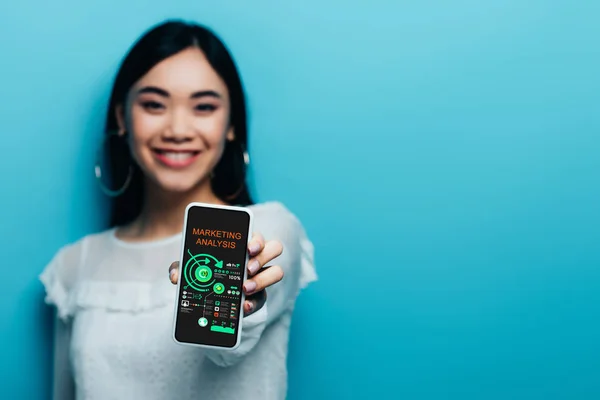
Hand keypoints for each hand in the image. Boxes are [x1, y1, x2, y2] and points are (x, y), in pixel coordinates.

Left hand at [169, 232, 283, 316]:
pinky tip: (244, 307)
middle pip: (274, 249)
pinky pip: (263, 298)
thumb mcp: (190, 266)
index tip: (248, 248)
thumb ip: (182, 267)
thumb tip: (176, 275)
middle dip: (262, 257)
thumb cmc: (203, 270)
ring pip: (276, 272)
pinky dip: (254, 303)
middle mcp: (257, 257)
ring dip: (263, 280)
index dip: (257, 240)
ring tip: (244, 289)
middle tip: (247, 269)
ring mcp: (261, 276)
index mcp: (243, 244)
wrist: (207, 294)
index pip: (257, 236)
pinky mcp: (259, 296)